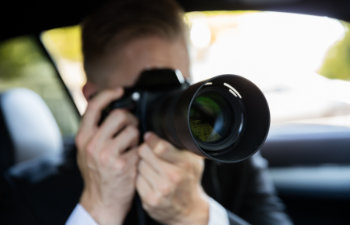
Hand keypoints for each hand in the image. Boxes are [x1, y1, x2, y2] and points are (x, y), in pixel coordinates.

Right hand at [75, 88, 139, 224]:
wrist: (102, 201)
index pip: (94, 106)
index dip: (108, 94)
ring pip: (132, 129)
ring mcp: (108, 155)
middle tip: (131, 128)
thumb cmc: (97, 172)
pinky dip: (140, 150)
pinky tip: (133, 159)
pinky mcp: (123, 164)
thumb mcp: (87, 148)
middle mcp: (93, 144)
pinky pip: (139, 146)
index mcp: (83, 138)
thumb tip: (96, 95)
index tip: (119, 91)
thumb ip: (93, 125)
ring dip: (136, 136)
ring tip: (131, 146)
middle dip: (130, 119)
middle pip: (119, 114)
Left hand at [136, 132, 208, 224]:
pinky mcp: (150, 200)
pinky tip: (150, 179)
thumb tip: (165, 127)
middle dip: (146, 150)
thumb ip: (182, 144)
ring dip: (143, 164)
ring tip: (153, 168)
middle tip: (151, 153)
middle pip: (145, 153)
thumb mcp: (193, 160)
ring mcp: (161, 190)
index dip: (151, 139)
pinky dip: (141, 178)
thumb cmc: (189, 179)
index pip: (160, 146)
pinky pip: (136, 180)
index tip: (148, 136)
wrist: (188, 209)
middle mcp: (173, 177)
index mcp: (184, 163)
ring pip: (139, 165)